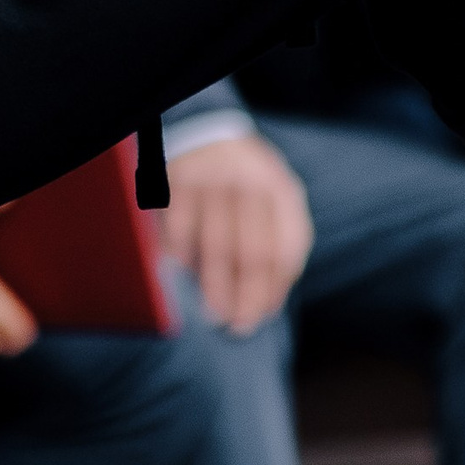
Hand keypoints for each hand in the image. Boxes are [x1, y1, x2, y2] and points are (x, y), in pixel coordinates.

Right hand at [159, 135, 313, 336]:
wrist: (211, 136)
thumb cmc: (247, 189)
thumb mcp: (275, 205)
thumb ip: (278, 247)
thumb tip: (267, 307)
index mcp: (283, 191)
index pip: (284, 248)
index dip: (272, 288)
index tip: (258, 318)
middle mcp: (252, 181)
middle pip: (252, 250)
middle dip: (244, 294)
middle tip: (236, 327)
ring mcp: (215, 178)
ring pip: (216, 243)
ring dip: (213, 284)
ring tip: (211, 315)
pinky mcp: (180, 179)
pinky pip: (180, 227)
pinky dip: (180, 257)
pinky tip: (180, 278)